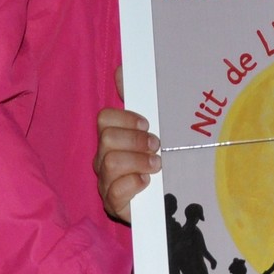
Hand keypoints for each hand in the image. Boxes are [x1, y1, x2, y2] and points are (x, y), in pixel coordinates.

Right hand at [96, 106, 160, 222]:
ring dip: (138, 162)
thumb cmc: (157, 161)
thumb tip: (122, 69)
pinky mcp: (113, 205)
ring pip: (110, 163)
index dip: (126, 118)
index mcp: (112, 138)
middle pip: (107, 139)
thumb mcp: (151, 130)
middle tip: (156, 147)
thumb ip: (136, 99)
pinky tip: (146, 183)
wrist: (169, 200)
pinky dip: (133, 185)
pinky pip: (114, 192)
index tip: (147, 124)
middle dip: (136, 141)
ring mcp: (106, 182)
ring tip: (156, 165)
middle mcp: (104, 158)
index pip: (105, 118)